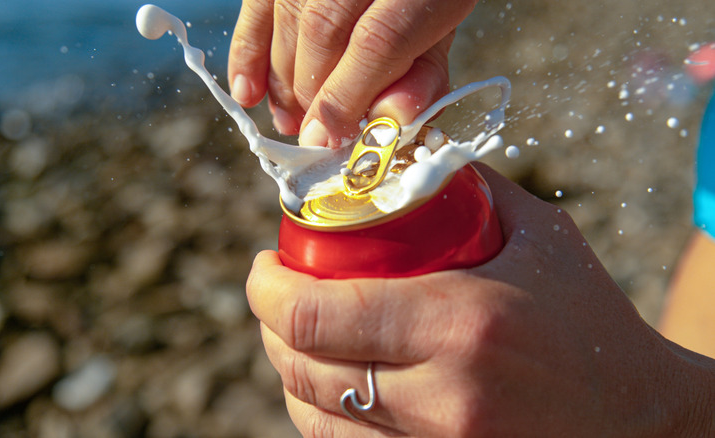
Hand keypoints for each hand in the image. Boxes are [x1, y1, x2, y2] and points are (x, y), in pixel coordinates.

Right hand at [228, 0, 476, 147]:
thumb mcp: (444, 31)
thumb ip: (422, 76)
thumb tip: (386, 122)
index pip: (376, 41)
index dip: (347, 99)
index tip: (330, 140)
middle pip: (323, 31)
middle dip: (312, 95)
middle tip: (312, 135)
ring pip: (289, 20)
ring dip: (283, 83)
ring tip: (290, 119)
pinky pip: (258, 4)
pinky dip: (247, 51)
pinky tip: (248, 91)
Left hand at [246, 163, 714, 436]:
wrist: (636, 416)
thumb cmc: (587, 321)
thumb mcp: (541, 236)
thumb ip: (470, 187)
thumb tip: (407, 156)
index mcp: (459, 323)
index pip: (317, 314)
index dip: (267, 290)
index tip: (264, 266)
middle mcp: (440, 395)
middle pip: (302, 366)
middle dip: (269, 325)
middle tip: (275, 293)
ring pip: (312, 413)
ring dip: (288, 368)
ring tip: (295, 334)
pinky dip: (317, 411)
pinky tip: (324, 382)